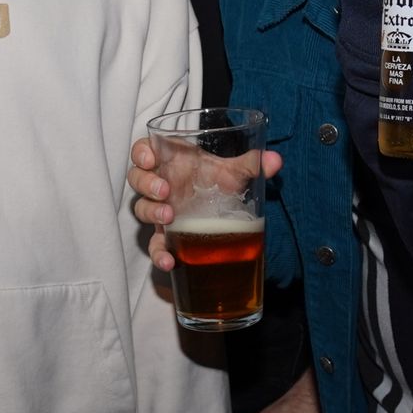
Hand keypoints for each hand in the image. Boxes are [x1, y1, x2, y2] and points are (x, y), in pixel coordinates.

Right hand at [127, 139, 281, 269]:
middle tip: (165, 189)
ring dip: (151, 211)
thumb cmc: (219, 180)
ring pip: (142, 208)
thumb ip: (251, 165)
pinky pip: (155, 244)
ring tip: (169, 216)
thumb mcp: (233, 172)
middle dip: (147, 183)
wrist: (221, 207)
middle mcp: (160, 184)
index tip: (150, 159)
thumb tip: (275, 161)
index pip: (144, 151)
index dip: (141, 153)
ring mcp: (160, 210)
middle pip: (138, 179)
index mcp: (171, 161)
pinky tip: (170, 261)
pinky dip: (159, 253)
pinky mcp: (166, 235)